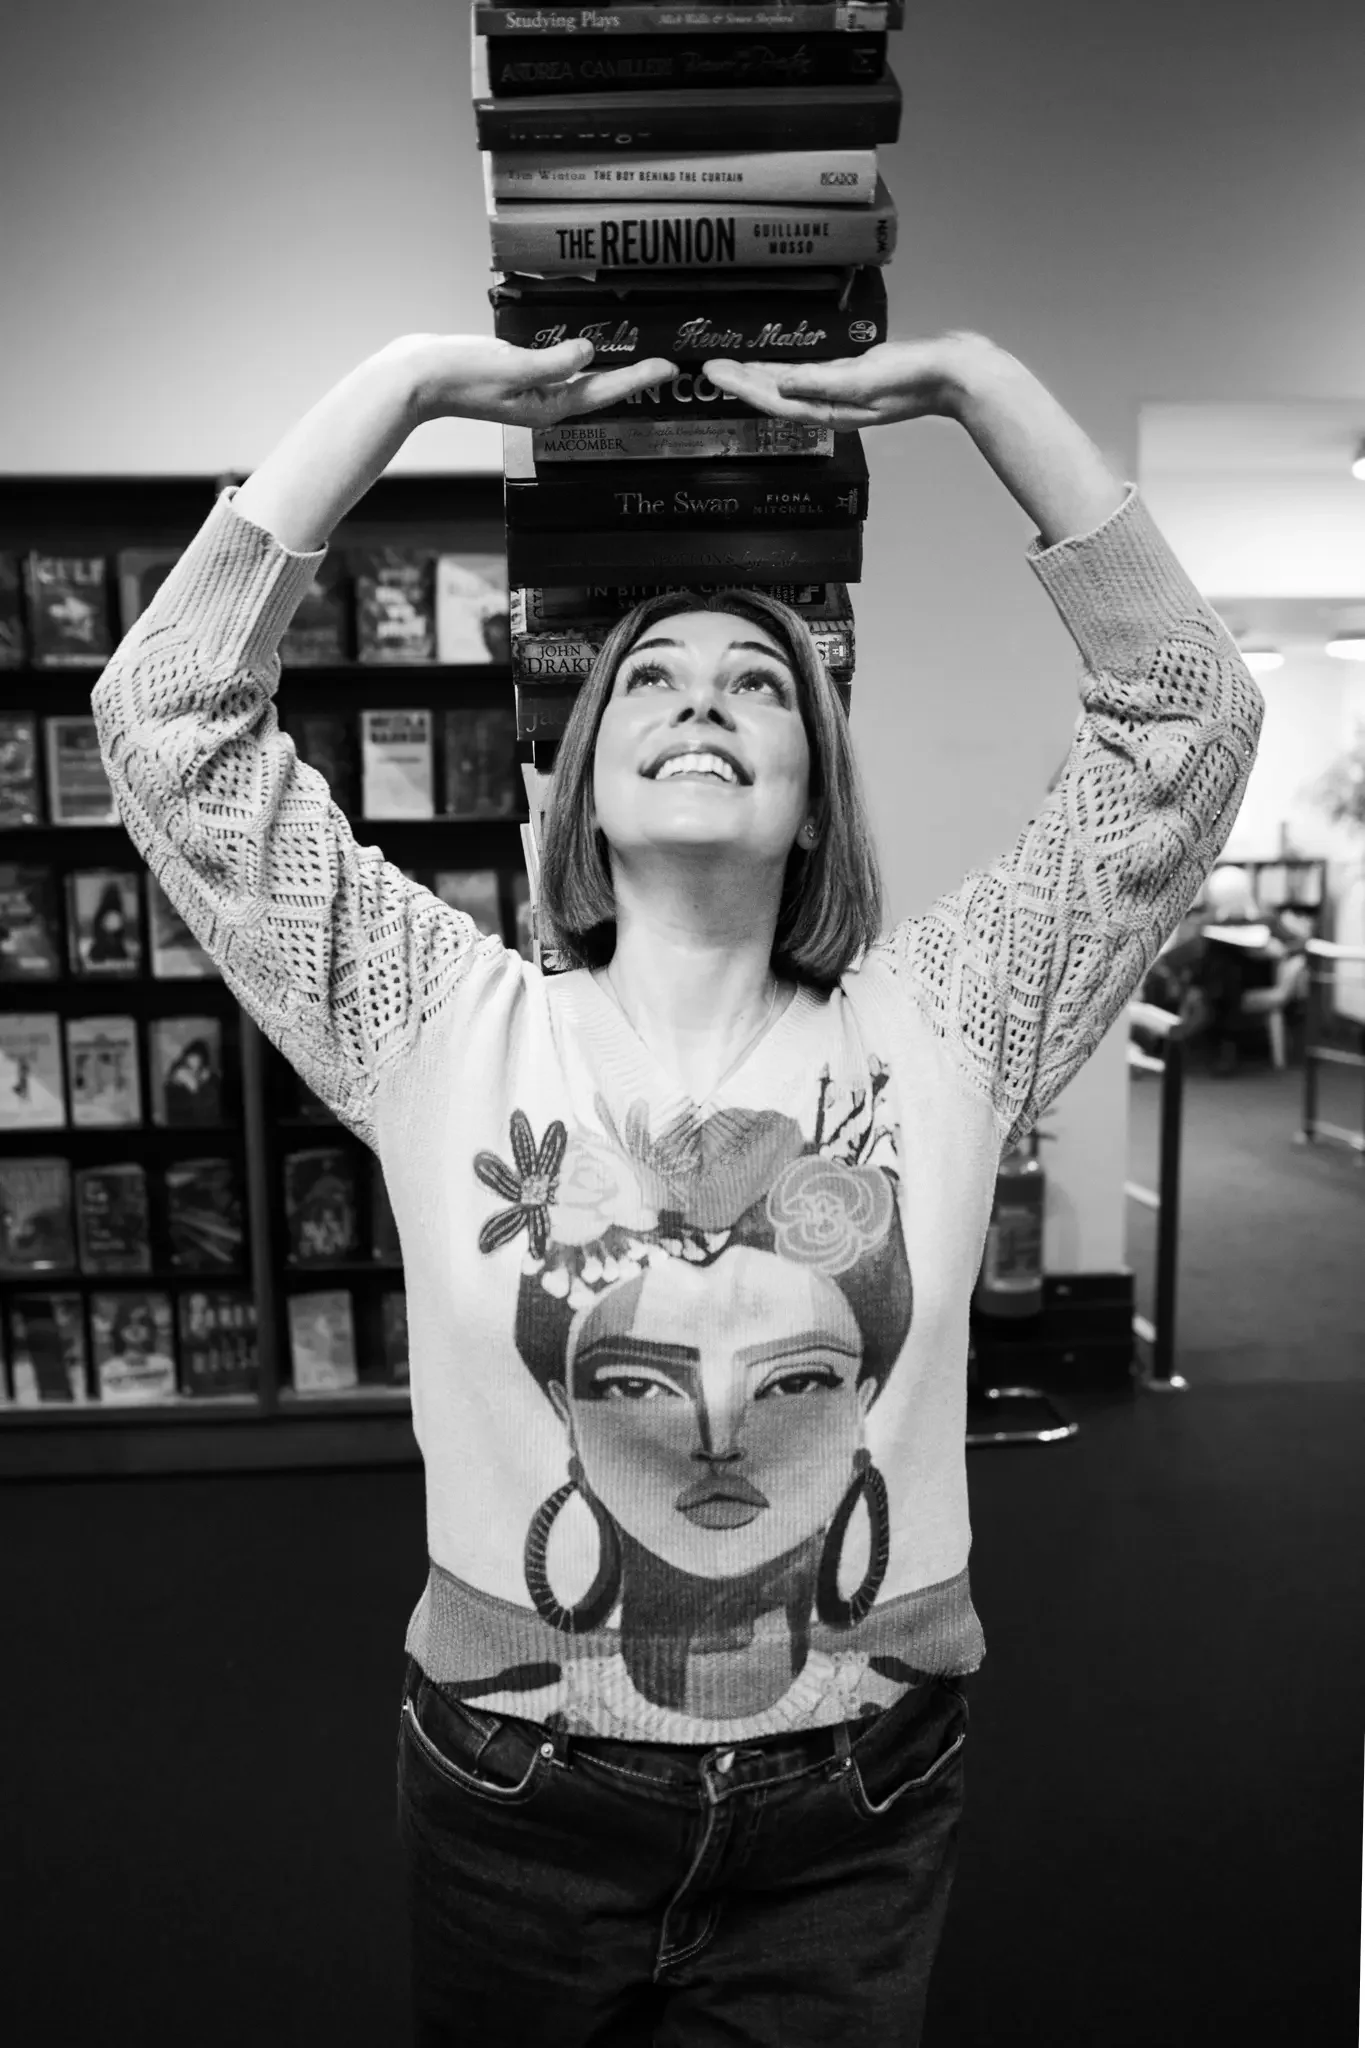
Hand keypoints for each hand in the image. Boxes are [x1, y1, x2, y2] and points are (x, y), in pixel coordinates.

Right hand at [396, 334, 676, 428]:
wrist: (414, 377)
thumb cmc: (458, 375)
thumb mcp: (511, 365)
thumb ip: (552, 362)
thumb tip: (588, 352)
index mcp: (547, 406)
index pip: (603, 391)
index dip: (638, 379)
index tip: (668, 368)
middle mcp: (542, 403)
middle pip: (598, 390)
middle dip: (631, 378)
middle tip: (664, 364)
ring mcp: (528, 391)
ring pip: (579, 381)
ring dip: (607, 370)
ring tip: (634, 357)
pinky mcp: (514, 375)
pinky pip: (556, 368)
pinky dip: (576, 359)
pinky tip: (583, 348)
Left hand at [702, 333, 1000, 430]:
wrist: (958, 373)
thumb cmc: (914, 377)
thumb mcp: (864, 378)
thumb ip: (822, 382)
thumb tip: (782, 384)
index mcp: (831, 408)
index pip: (774, 398)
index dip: (741, 386)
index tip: (712, 372)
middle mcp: (833, 403)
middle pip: (777, 394)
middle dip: (743, 382)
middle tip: (711, 367)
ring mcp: (845, 391)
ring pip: (792, 385)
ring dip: (762, 376)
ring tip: (736, 365)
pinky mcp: (858, 375)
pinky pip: (812, 373)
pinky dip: (791, 367)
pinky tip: (784, 361)